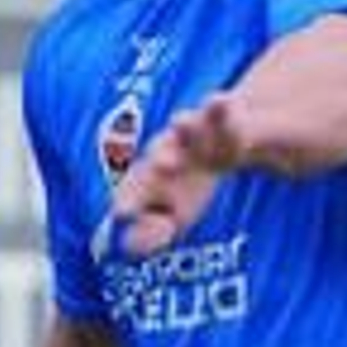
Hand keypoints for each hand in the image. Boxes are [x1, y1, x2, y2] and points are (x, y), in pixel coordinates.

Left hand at [114, 94, 245, 256]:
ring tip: (182, 119)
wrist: (223, 147)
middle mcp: (169, 149)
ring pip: (186, 124)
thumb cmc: (188, 184)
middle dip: (162, 158)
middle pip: (161, 151)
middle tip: (164, 166)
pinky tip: (220, 99)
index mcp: (152, 176)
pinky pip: (221, 111)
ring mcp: (195, 132)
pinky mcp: (221, 121)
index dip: (131, 198)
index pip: (137, 187)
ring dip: (184, 123)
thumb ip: (153, 232)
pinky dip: (219, 105)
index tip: (123, 212)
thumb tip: (127, 247)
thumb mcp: (174, 215)